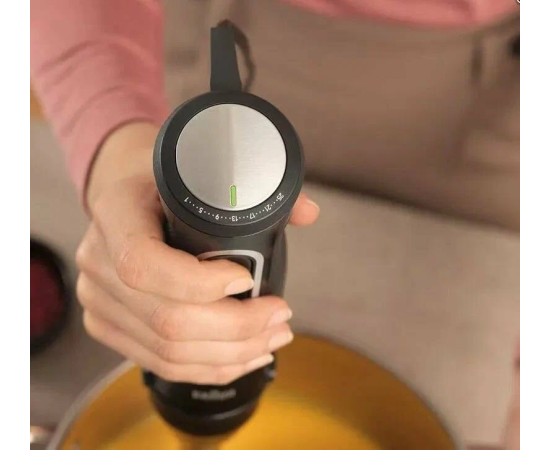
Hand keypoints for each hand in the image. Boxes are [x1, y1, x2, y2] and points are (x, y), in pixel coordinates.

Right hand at [76, 123, 319, 383]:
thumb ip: (252, 186)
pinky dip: (208, 367)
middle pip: (167, 320)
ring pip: (168, 351)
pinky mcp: (109, 326)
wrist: (128, 196)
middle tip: (280, 318)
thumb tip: (308, 211)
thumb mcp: (198, 168)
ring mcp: (99, 300)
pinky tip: (243, 358)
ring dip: (231, 353)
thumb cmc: (165, 182)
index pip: (144, 264)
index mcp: (115, 214)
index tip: (247, 277)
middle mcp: (97, 261)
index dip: (200, 282)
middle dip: (237, 327)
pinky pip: (159, 363)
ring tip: (271, 339)